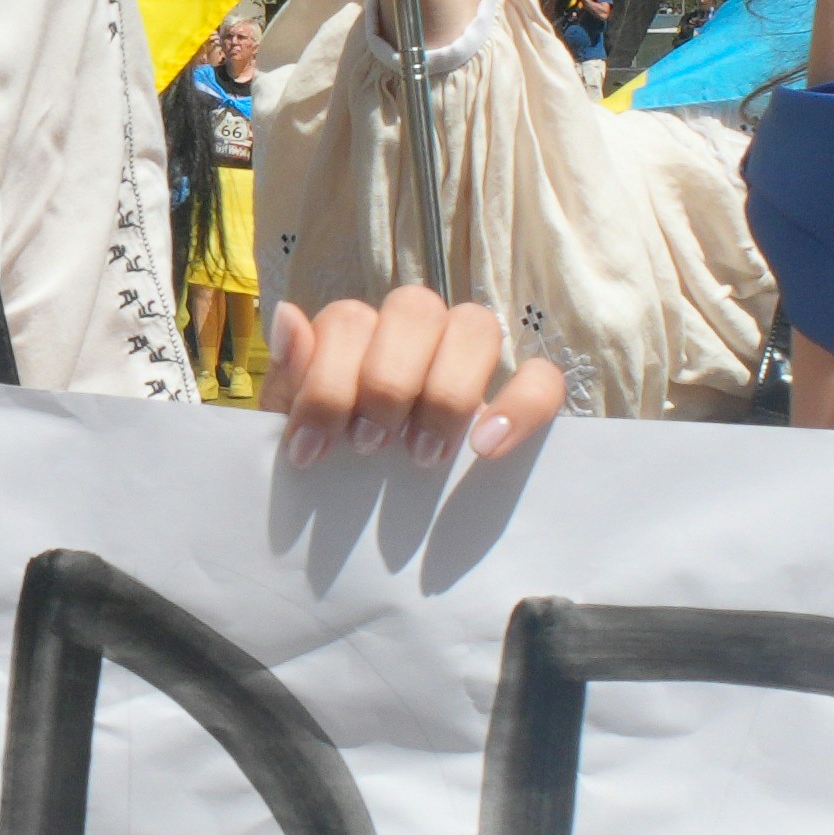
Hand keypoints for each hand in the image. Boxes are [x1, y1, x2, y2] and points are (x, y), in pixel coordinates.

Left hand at [267, 277, 561, 468]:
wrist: (363, 527)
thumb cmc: (333, 464)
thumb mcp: (298, 433)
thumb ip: (292, 381)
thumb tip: (290, 316)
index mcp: (360, 335)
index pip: (350, 320)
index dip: (325, 383)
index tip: (308, 452)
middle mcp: (417, 333)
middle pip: (415, 308)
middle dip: (386, 381)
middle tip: (368, 447)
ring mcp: (471, 359)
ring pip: (475, 325)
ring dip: (446, 389)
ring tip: (421, 457)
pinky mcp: (521, 397)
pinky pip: (543, 377)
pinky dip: (520, 405)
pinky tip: (486, 447)